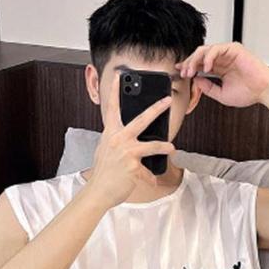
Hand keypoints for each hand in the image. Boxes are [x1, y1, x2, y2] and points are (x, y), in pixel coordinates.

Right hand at [85, 70, 176, 209]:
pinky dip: (150, 178)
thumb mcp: (105, 150)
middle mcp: (118, 140)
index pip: (113, 109)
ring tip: (171, 148)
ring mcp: (126, 153)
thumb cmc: (103, 173)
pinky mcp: (133, 167)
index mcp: (111, 134)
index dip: (115, 91)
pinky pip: (147, 172)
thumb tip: (127, 136)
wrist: (97, 192)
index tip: (118, 77)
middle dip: (156, 109)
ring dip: (164, 147)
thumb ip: (115, 140)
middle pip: (141, 120)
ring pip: (152, 146)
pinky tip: (151, 181)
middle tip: (167, 101)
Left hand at [175, 41, 268, 107]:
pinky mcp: (234, 49)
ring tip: (191, 71)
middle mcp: (222, 59)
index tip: (179, 72)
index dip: (188, 67)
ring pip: (205, 50)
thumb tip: (196, 81)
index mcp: (219, 68)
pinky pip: (216, 49)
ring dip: (195, 60)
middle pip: (199, 56)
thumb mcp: (221, 95)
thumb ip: (208, 88)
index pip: (200, 64)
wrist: (263, 90)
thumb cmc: (248, 92)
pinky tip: (206, 68)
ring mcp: (227, 53)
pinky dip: (209, 57)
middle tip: (183, 73)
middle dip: (189, 64)